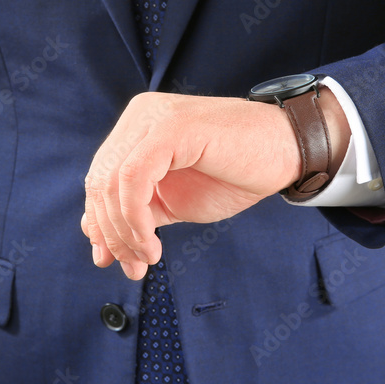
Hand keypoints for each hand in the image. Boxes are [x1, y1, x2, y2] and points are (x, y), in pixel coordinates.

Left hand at [81, 89, 349, 278]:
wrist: (287, 152)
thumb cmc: (236, 174)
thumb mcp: (174, 200)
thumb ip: (137, 213)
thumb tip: (97, 242)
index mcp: (136, 128)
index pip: (98, 179)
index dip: (100, 224)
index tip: (112, 260)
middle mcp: (140, 117)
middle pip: (98, 182)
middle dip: (110, 233)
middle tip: (133, 266)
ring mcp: (153, 118)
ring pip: (110, 183)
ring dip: (124, 232)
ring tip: (148, 257)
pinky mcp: (170, 128)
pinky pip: (132, 179)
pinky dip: (134, 218)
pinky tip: (152, 243)